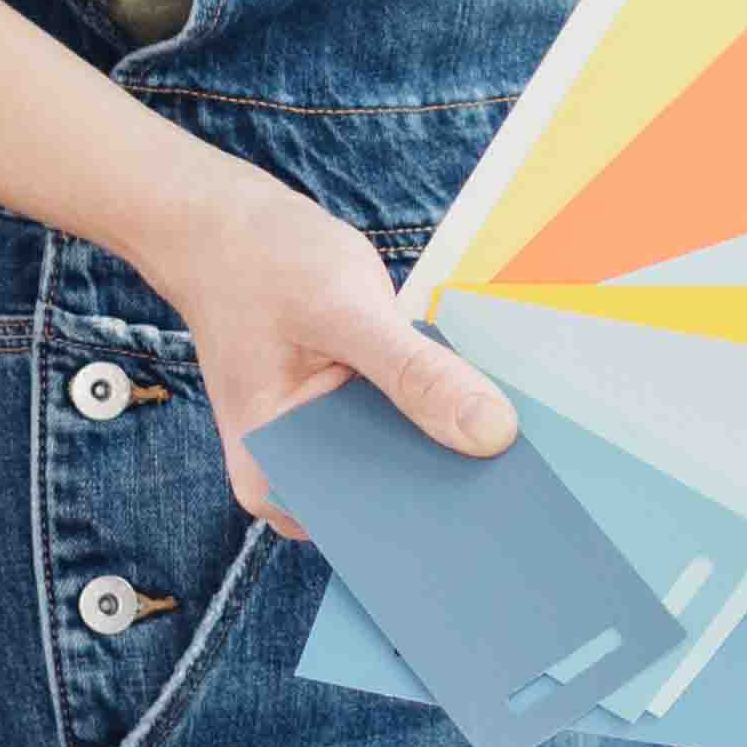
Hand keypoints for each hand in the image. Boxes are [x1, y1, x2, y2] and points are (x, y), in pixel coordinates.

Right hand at [129, 151, 512, 537]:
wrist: (219, 223)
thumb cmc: (259, 262)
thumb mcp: (343, 311)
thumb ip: (414, 374)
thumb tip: (493, 434)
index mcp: (276, 478)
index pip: (374, 524)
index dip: (444, 522)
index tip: (514, 520)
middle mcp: (295, 475)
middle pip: (391, 498)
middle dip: (452, 481)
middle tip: (527, 477)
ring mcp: (319, 444)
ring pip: (401, 461)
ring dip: (446, 442)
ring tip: (508, 436)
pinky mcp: (341, 414)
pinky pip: (398, 426)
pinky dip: (429, 408)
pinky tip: (469, 394)